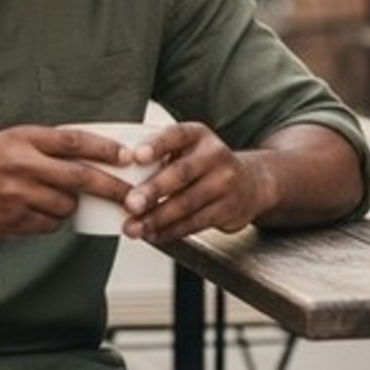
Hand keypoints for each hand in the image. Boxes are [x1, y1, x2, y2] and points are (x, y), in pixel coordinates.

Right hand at [0, 124, 135, 241]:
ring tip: (50, 197)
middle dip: (111, 186)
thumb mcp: (7, 141)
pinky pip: (50, 224)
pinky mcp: (16, 221)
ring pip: (67, 204)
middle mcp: (21, 164)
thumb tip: (89, 154)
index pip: (73, 141)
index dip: (104, 148)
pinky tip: (32, 210)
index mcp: (21, 139)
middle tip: (132, 194)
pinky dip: (51, 219)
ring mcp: (18, 195)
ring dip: (70, 204)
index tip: (126, 156)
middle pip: (81, 177)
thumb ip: (43, 145)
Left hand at [120, 122, 274, 243]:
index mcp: (197, 134)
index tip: (136, 156)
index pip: (175, 135)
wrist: (250, 183)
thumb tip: (118, 170)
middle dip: (153, 191)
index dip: (156, 145)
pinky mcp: (228, 209)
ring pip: (186, 203)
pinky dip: (170, 231)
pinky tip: (152, 234)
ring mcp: (224, 183)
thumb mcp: (187, 147)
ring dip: (157, 218)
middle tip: (130, 203)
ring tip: (134, 227)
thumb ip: (160, 154)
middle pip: (180, 173)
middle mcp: (214, 155)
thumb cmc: (202, 163)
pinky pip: (194, 223)